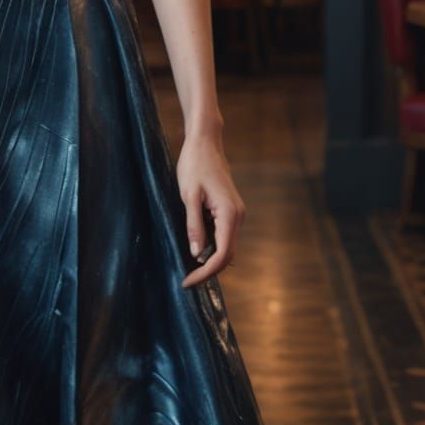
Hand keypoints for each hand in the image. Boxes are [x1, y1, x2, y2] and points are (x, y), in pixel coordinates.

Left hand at [176, 130, 243, 288]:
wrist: (205, 143)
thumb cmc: (194, 166)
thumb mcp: (189, 196)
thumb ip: (194, 225)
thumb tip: (196, 255)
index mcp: (230, 214)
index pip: (222, 255)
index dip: (205, 273)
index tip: (187, 281)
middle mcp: (238, 217)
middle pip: (227, 255)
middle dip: (208, 271)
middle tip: (186, 281)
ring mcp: (236, 214)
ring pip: (226, 246)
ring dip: (210, 260)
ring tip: (189, 270)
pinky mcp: (230, 210)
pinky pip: (224, 236)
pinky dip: (212, 247)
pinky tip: (196, 250)